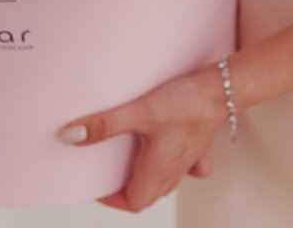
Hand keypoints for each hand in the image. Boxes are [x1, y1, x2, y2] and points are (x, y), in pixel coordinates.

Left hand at [58, 64, 227, 212]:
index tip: (96, 183)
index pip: (132, 203)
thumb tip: (70, 136)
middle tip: (107, 169)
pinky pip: (187, 167)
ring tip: (129, 157)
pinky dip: (174, 164)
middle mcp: (174, 172)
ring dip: (145, 174)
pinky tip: (167, 149)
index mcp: (158, 172)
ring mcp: (188, 160)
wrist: (222, 89)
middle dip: (125, 187)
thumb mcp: (137, 111)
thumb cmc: (184, 102)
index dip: (111, 198)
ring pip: (163, 181)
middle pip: (146, 194)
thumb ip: (104, 125)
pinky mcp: (198, 146)